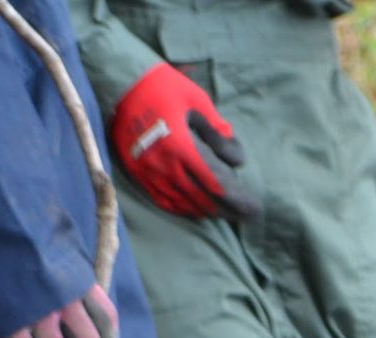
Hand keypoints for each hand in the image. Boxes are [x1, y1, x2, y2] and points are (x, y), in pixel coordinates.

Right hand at [110, 63, 259, 221]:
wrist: (123, 83)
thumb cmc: (165, 87)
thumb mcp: (198, 102)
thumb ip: (218, 131)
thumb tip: (237, 159)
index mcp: (181, 146)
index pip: (213, 183)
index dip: (235, 199)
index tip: (252, 208)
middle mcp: (163, 164)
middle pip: (199, 198)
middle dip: (224, 209)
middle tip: (242, 216)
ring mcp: (147, 171)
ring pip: (180, 202)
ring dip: (203, 210)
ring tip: (222, 214)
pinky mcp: (136, 171)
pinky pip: (160, 198)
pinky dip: (179, 207)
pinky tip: (192, 209)